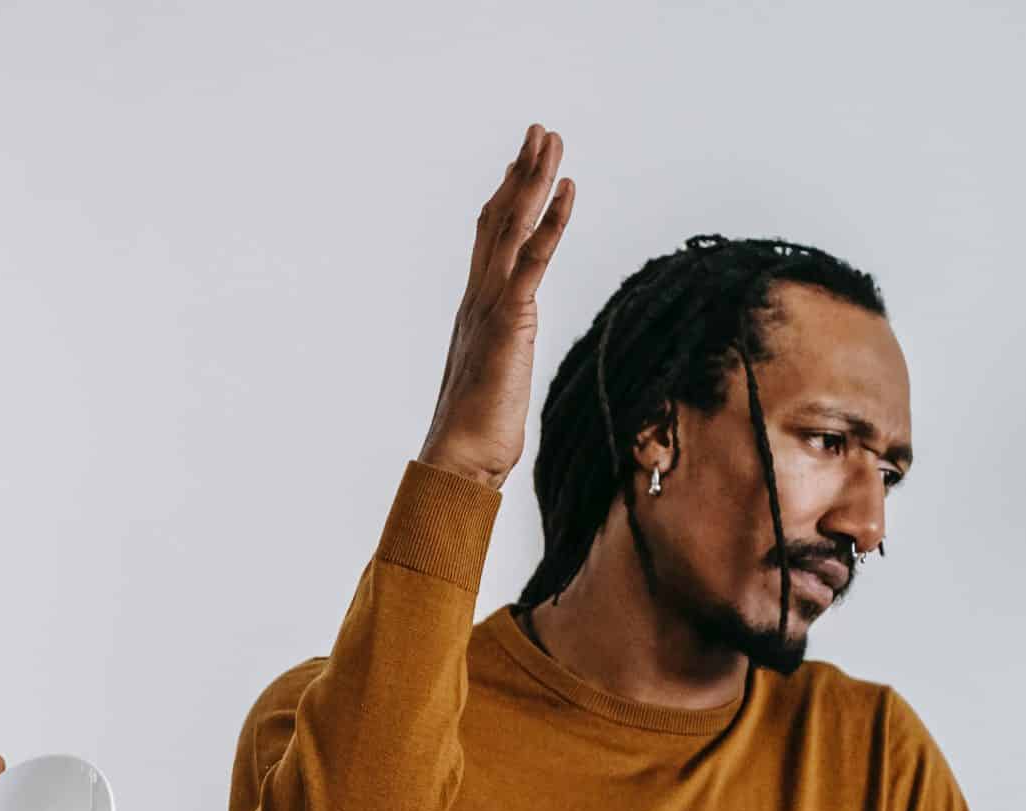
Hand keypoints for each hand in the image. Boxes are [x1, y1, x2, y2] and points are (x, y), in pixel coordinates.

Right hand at [416, 123, 576, 489]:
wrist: (458, 463)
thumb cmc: (475, 443)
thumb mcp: (493, 390)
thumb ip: (500, 366)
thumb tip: (506, 371)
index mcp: (474, 314)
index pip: (488, 246)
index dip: (504, 203)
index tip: (517, 169)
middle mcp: (477, 300)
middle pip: (499, 221)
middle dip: (520, 174)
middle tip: (537, 132)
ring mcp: (490, 306)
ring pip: (513, 227)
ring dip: (533, 178)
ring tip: (550, 139)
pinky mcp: (510, 319)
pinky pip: (534, 258)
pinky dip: (552, 220)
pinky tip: (567, 187)